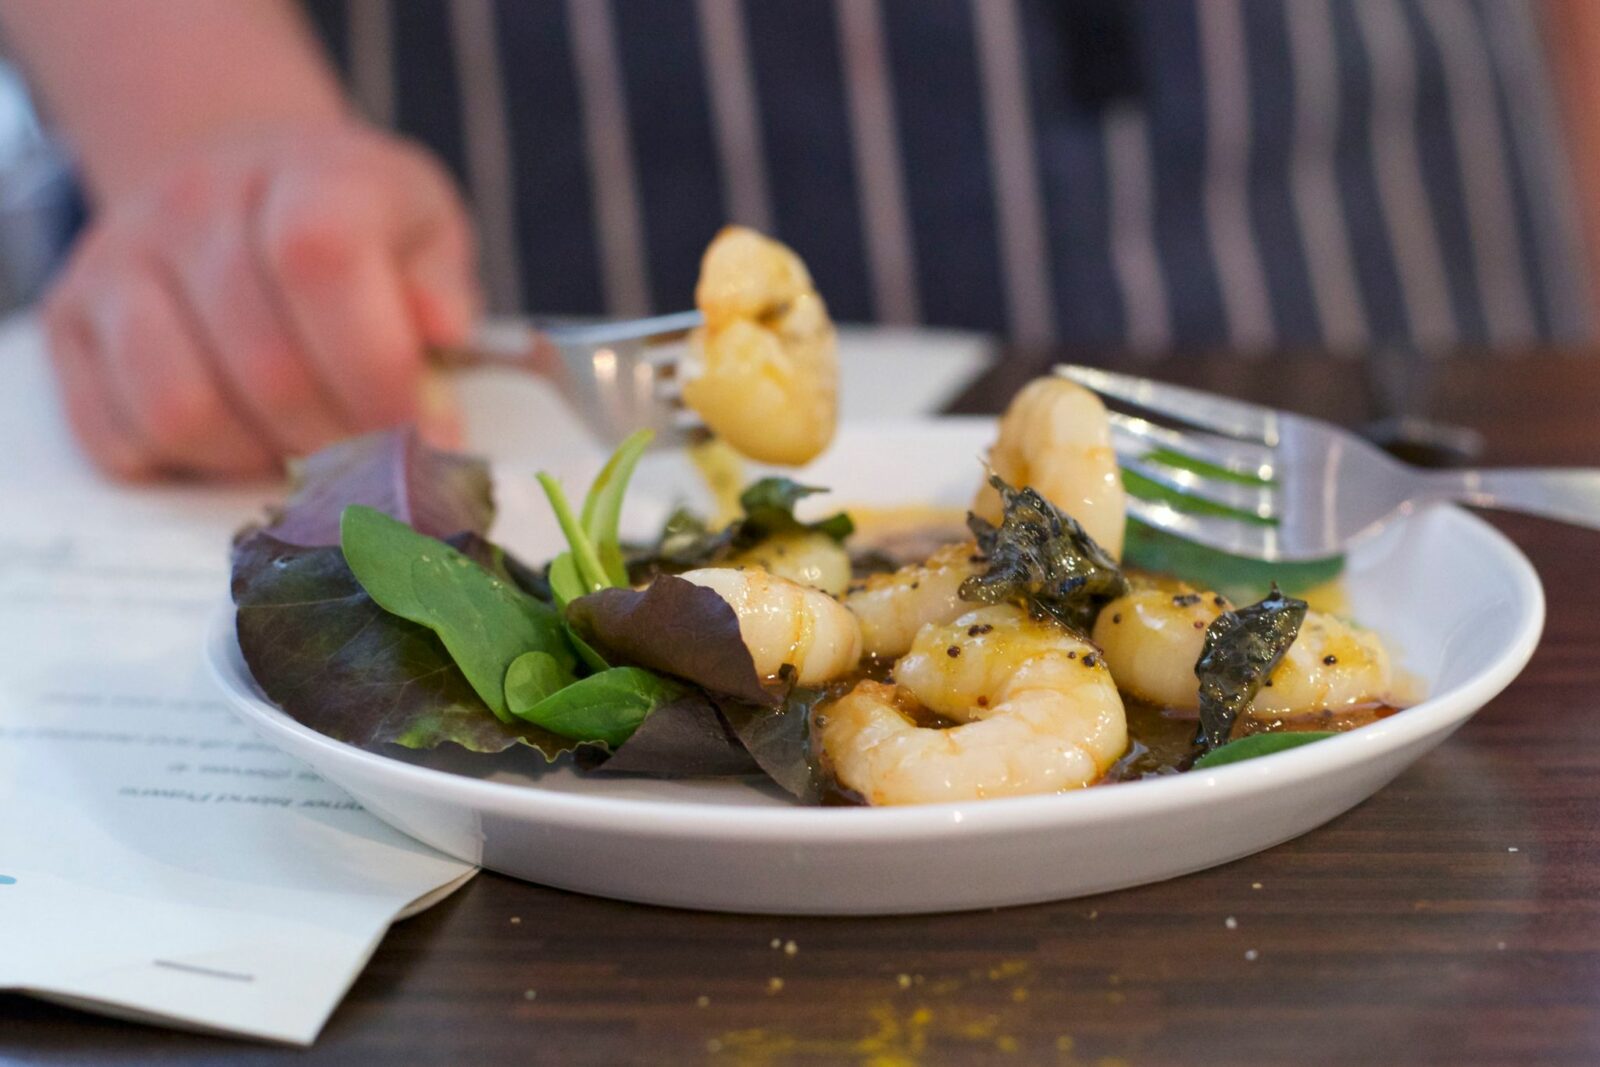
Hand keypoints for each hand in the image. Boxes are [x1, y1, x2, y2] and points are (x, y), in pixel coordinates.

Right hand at [42, 122, 479, 478]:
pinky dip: (190, 464)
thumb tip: (441, 335)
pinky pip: (119, 436)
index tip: (427, 433)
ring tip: (307, 444)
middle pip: (264, 363)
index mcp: (306, 170)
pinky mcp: (70, 322)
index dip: (379, 370)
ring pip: (183, 410)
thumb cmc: (357, 226)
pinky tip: (242, 434)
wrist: (245, 184)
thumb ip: (442, 290)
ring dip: (260, 458)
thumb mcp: (427, 233)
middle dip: (338, 441)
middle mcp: (196, 200)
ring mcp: (118, 259)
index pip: (320, 259)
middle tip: (375, 456)